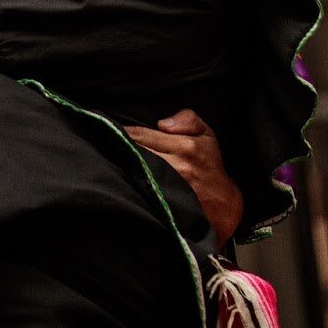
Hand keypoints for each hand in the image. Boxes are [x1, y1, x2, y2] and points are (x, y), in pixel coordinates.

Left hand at [124, 109, 242, 244]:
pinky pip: (135, 189)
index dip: (121, 132)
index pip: (139, 134)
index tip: (111, 133)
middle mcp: (175, 167)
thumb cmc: (210, 169)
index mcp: (185, 147)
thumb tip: (162, 123)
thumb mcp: (207, 137)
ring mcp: (165, 187)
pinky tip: (120, 179)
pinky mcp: (159, 204)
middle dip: (117, 147)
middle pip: (131, 151)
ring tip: (111, 161)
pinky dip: (125, 182)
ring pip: (131, 169)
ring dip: (119, 164)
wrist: (221, 207)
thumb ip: (188, 120)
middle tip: (106, 147)